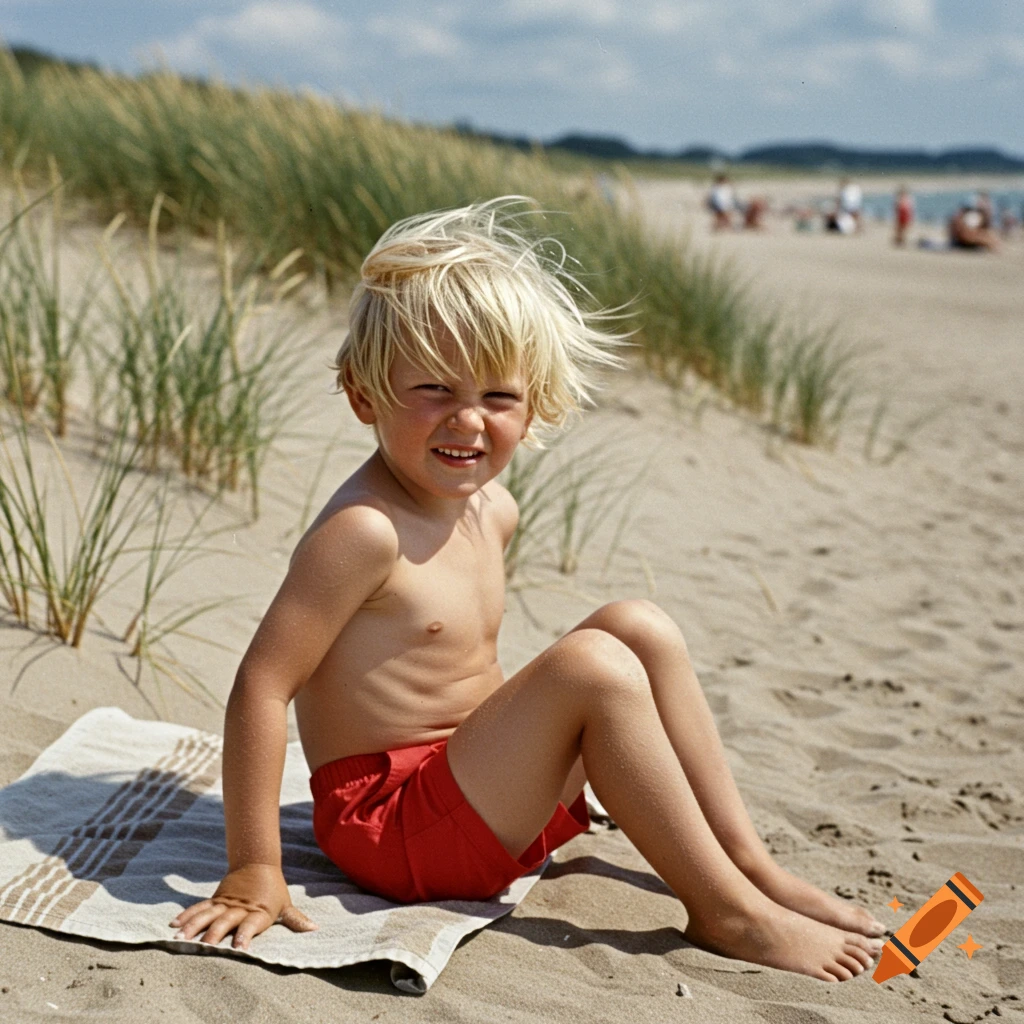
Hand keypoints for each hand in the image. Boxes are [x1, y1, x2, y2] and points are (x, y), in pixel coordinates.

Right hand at [170, 863, 317, 949]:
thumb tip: (314, 928)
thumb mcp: (285, 905)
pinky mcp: (215, 899)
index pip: (251, 924)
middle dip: (215, 934)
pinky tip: (173, 924)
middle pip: (226, 921)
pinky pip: (199, 907)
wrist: (258, 862)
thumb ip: (296, 920)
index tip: (239, 948)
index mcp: (258, 912)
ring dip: (194, 926)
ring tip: (180, 938)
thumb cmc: (274, 890)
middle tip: (204, 946)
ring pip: (208, 914)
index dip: (246, 935)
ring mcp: (225, 903)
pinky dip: (187, 915)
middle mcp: (240, 908)